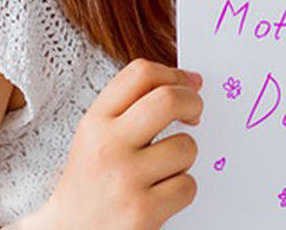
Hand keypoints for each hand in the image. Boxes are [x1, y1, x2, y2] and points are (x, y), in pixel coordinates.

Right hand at [32, 59, 202, 229]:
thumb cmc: (91, 184)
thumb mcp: (96, 137)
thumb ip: (132, 107)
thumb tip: (189, 82)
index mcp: (95, 123)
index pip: (141, 73)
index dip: (174, 74)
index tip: (189, 84)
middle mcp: (108, 147)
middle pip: (169, 100)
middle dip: (193, 103)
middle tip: (195, 115)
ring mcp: (126, 179)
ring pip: (186, 146)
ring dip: (183, 158)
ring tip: (162, 171)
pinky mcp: (142, 212)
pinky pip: (187, 185)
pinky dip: (181, 191)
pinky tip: (159, 197)